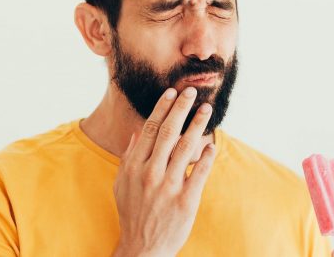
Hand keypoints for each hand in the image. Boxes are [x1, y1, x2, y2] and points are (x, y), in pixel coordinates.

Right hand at [112, 87, 216, 256]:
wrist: (142, 248)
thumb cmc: (132, 214)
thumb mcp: (122, 185)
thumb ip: (128, 158)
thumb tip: (136, 133)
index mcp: (133, 167)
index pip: (148, 130)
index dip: (161, 109)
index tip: (170, 93)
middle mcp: (150, 173)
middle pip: (167, 133)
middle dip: (180, 108)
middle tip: (191, 91)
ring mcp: (169, 187)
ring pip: (185, 148)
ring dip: (197, 125)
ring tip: (206, 110)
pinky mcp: (186, 200)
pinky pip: (200, 172)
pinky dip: (206, 156)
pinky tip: (212, 144)